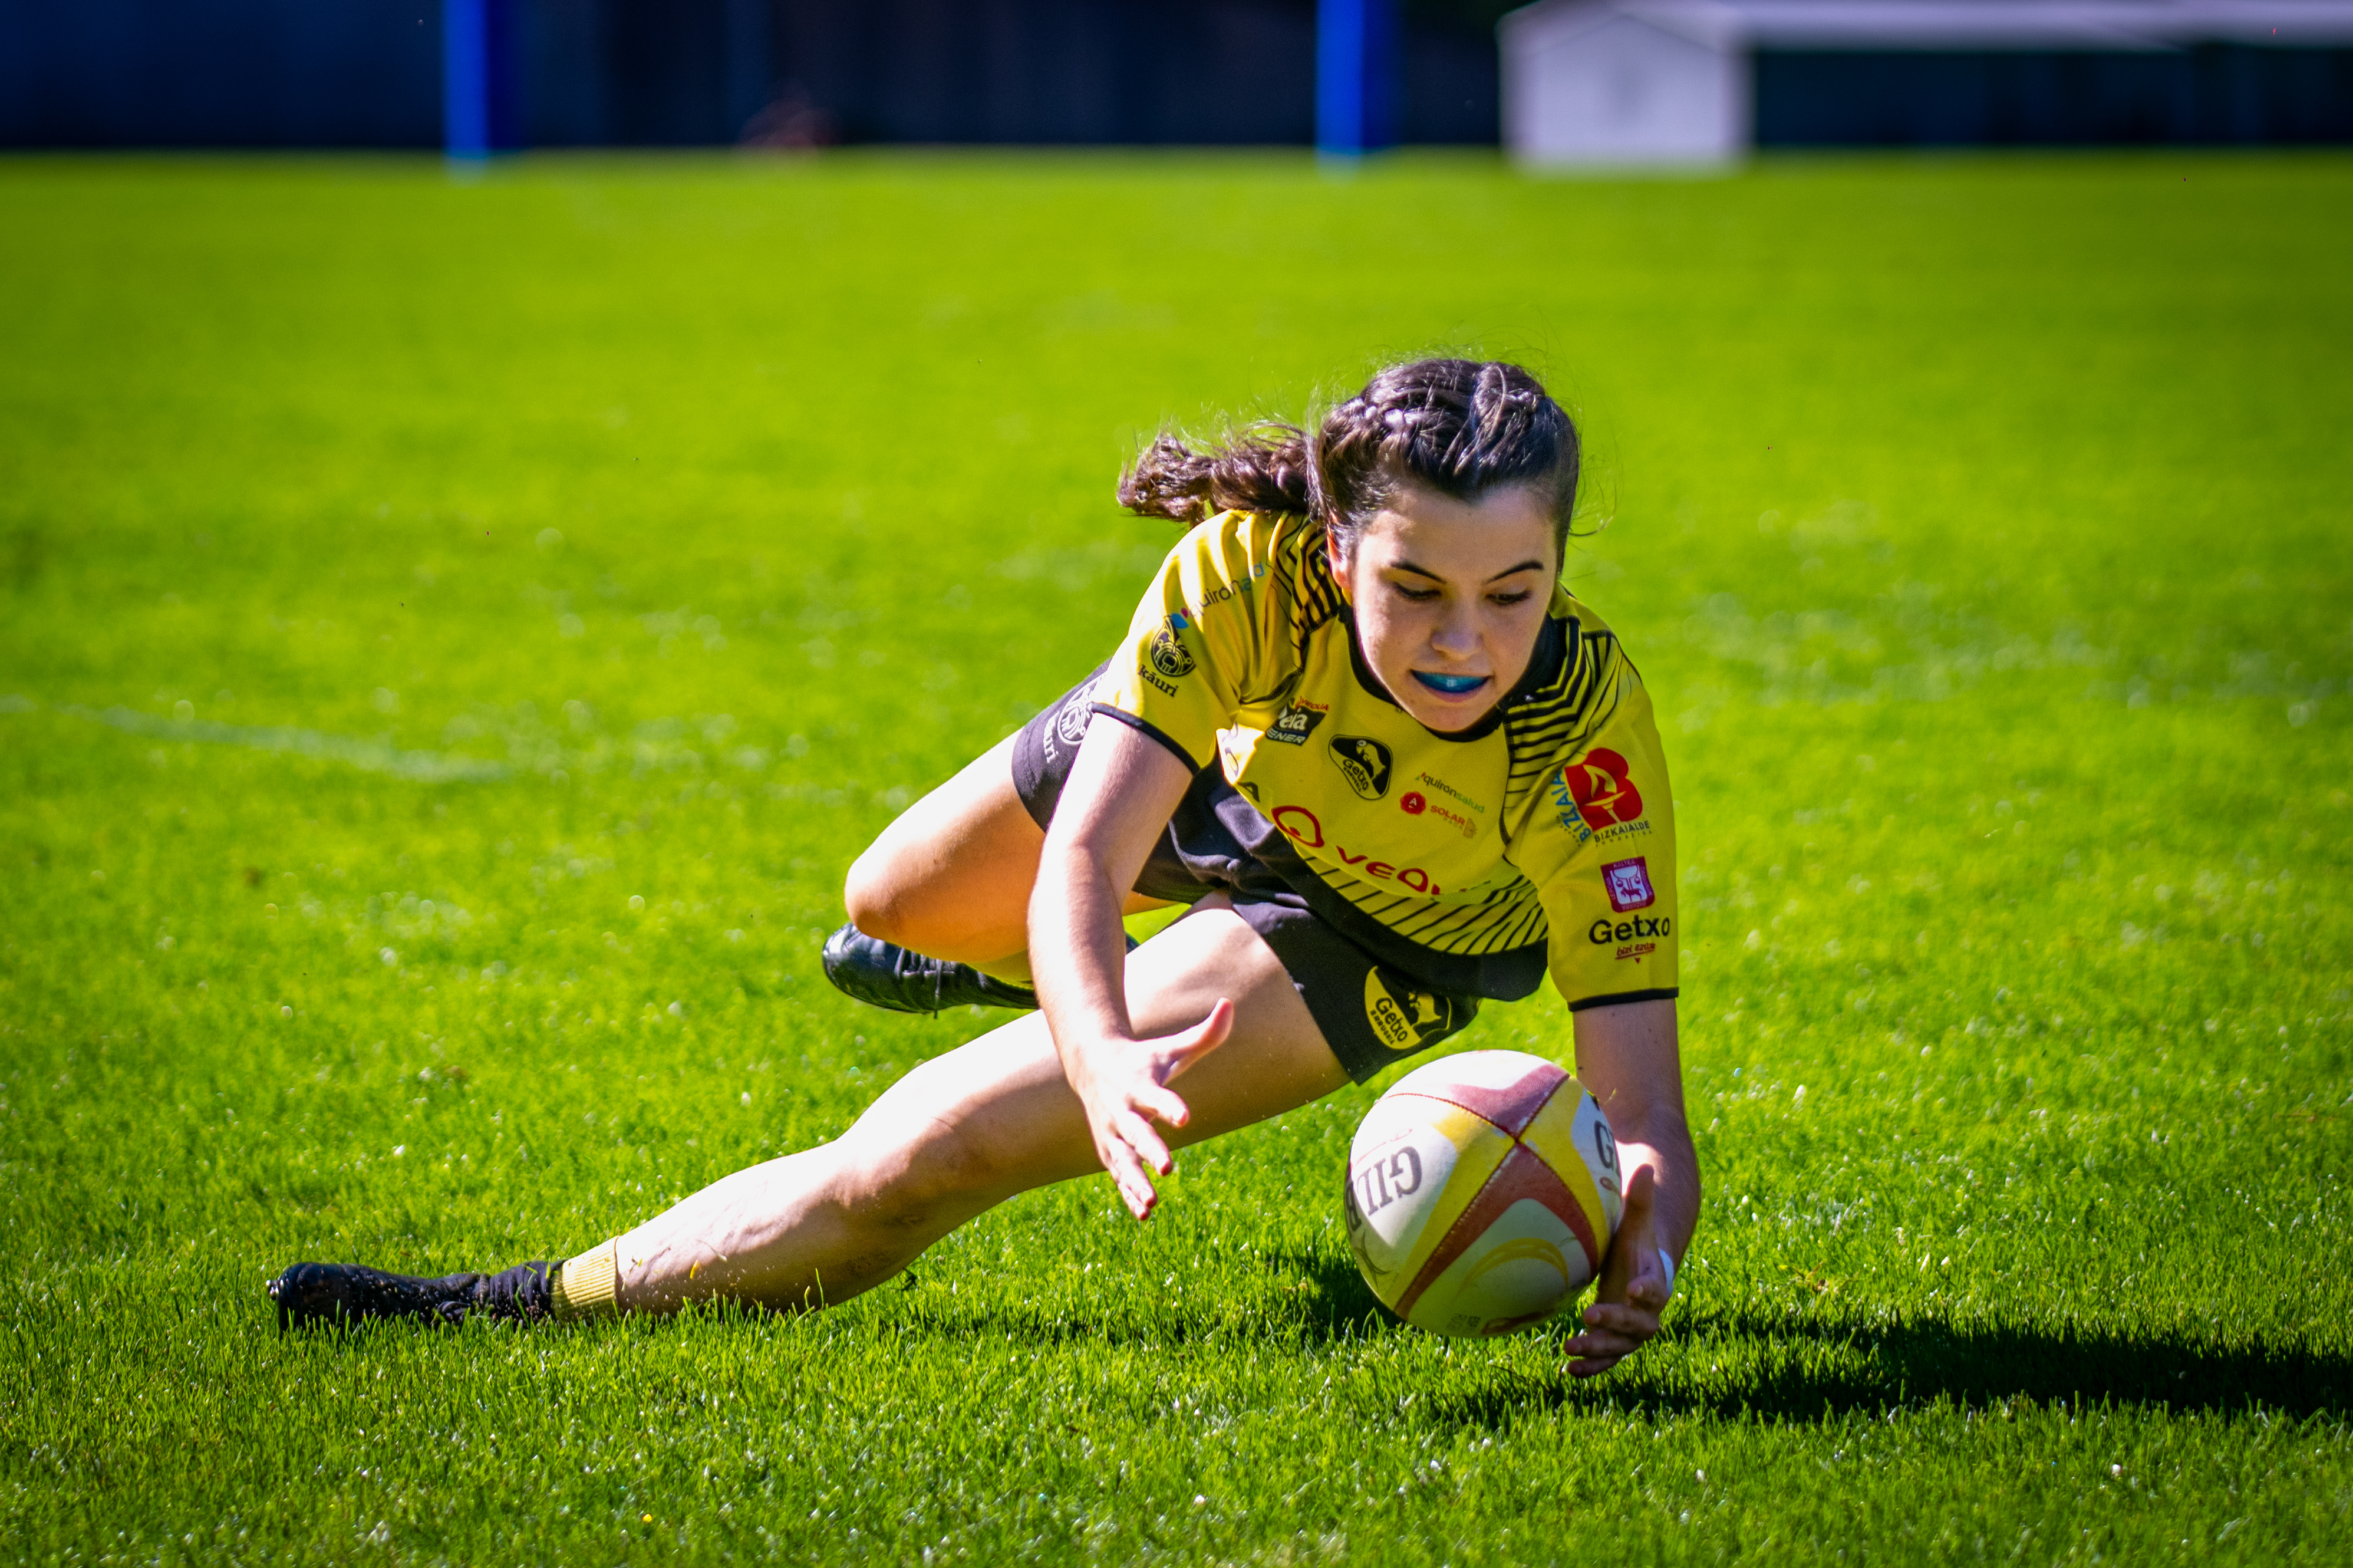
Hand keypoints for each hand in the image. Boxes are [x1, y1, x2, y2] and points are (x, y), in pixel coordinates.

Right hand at [1065, 999, 1232, 1219]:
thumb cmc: (1143, 1059)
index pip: (1156, 1096)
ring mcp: (1112, 1134)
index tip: (1185, 1116)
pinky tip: (1144, 1215)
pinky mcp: (1109, 1150)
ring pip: (1122, 1161)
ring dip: (1135, 1182)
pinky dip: (1128, 1194)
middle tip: (1168, 1169)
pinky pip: (1119, 1176)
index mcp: (1138, 1085)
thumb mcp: (1171, 1047)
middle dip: (1151, 1151)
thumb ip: (1204, 1034)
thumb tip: (1229, 1005)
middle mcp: (1122, 1111)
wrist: (1092, 1066)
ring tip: (1153, 1203)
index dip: (1170, 1106)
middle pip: (1137, 1133)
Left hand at [1564, 1164, 1672, 1377]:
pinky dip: (1592, 1367)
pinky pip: (1608, 1359)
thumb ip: (1640, 1200)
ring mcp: (1632, 1330)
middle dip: (1616, 1323)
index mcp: (1653, 1280)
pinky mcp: (1616, 1341)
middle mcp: (1647, 1311)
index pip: (1656, 1289)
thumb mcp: (1635, 1221)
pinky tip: (1568, 1372)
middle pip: (1639, 1325)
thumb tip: (1644, 1168)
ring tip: (1569, 1351)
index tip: (1632, 1290)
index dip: (1647, 1291)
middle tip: (1589, 1316)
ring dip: (1598, 1350)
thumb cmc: (1634, 1242)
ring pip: (1621, 1347)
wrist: (1639, 1269)